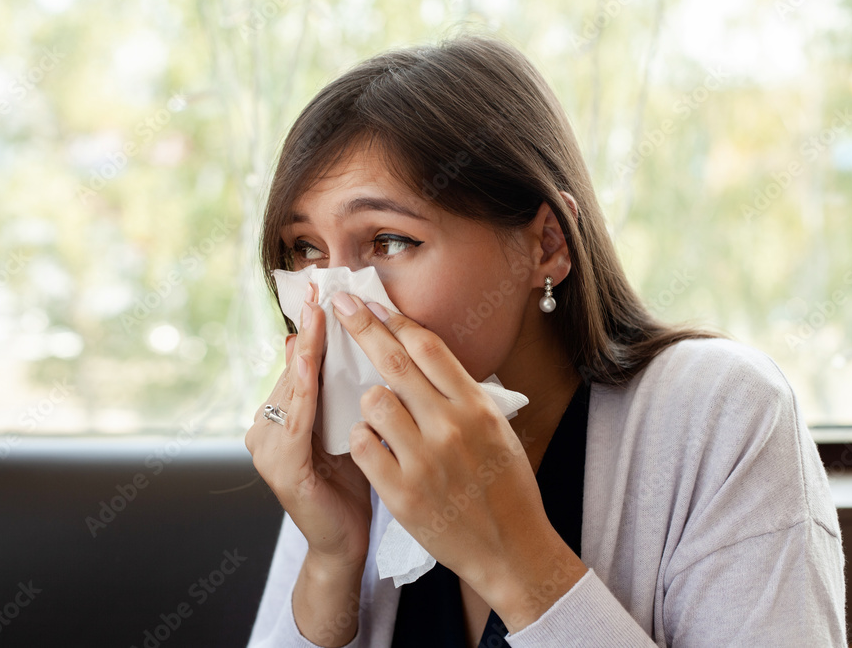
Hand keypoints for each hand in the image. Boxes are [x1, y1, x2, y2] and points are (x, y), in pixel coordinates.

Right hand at [245, 282, 371, 571]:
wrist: (345, 544)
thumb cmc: (353, 485)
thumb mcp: (350, 428)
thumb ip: (342, 392)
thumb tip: (347, 345)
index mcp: (283, 418)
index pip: (299, 365)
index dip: (311, 329)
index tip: (322, 290)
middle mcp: (266, 429)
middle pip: (294, 370)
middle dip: (309, 330)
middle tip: (320, 288)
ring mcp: (267, 448)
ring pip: (291, 388)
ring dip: (305, 350)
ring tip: (317, 314)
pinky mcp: (279, 468)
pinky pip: (295, 420)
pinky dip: (304, 388)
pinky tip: (311, 362)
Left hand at [329, 292, 572, 607]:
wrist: (511, 549)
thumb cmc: (505, 486)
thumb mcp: (496, 429)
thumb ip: (461, 392)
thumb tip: (423, 352)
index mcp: (476, 406)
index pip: (427, 346)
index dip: (395, 320)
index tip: (372, 303)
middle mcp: (450, 426)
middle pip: (393, 362)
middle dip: (361, 326)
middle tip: (340, 303)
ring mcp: (423, 460)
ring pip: (372, 402)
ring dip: (367, 400)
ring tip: (380, 414)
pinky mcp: (401, 493)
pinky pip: (362, 446)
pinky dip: (361, 439)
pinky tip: (373, 445)